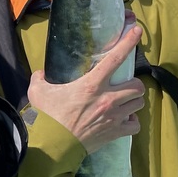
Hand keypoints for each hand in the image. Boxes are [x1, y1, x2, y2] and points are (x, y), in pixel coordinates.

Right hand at [27, 24, 144, 153]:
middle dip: (134, 84)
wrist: (53, 146)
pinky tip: (124, 119)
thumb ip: (40, 78)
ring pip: (139, 103)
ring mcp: (114, 117)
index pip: (115, 58)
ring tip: (125, 101)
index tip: (137, 31)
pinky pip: (135, 125)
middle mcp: (108, 99)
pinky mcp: (114, 133)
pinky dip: (132, 121)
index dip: (128, 42)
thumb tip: (41, 73)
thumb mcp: (38, 91)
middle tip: (124, 85)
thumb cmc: (46, 117)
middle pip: (137, 86)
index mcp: (92, 84)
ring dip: (134, 101)